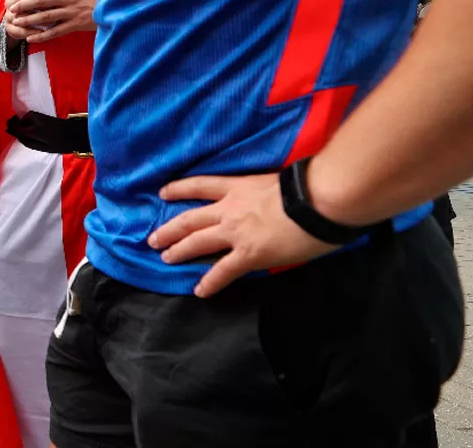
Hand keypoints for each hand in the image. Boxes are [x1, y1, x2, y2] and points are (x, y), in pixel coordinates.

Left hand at [4, 0, 95, 44]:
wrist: (114, 7)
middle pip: (43, 0)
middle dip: (25, 4)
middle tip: (13, 8)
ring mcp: (73, 12)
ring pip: (47, 16)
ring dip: (30, 20)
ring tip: (17, 23)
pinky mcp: (77, 25)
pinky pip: (56, 31)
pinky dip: (42, 35)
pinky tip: (31, 38)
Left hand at [148, 172, 336, 297]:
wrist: (319, 200)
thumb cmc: (309, 186)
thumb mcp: (276, 182)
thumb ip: (264, 192)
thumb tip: (271, 200)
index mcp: (237, 187)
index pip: (200, 185)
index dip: (179, 189)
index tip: (162, 192)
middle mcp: (229, 209)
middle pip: (190, 219)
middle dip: (169, 229)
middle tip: (152, 238)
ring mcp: (236, 232)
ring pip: (197, 242)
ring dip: (178, 251)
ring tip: (164, 258)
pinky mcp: (249, 254)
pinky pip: (223, 271)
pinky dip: (210, 282)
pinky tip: (199, 291)